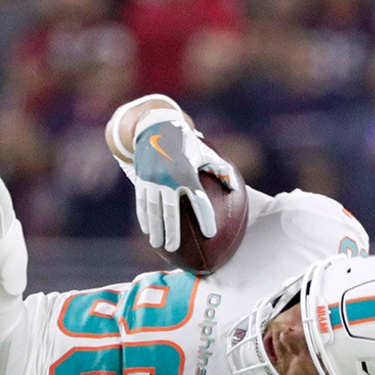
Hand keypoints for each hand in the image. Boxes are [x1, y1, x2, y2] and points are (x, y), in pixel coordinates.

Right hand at [127, 109, 234, 251]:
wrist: (155, 127)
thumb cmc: (185, 142)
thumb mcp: (204, 152)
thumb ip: (220, 169)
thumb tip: (233, 188)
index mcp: (187, 173)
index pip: (199, 201)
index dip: (206, 218)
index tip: (210, 234)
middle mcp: (168, 178)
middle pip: (171, 212)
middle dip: (172, 232)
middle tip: (174, 247)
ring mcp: (152, 180)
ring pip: (153, 210)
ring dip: (155, 229)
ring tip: (158, 245)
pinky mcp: (141, 180)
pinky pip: (142, 203)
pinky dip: (144, 218)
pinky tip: (148, 230)